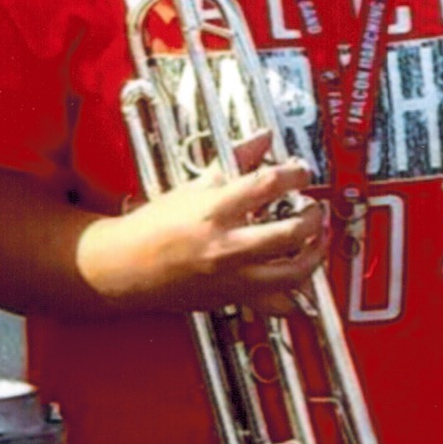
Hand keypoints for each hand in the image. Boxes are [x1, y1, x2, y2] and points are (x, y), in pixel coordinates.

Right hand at [83, 157, 329, 311]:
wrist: (125, 265)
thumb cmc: (153, 227)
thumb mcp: (193, 185)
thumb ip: (234, 160)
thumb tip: (262, 139)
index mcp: (214, 210)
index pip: (267, 184)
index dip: (295, 174)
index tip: (302, 172)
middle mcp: (227, 245)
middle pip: (290, 232)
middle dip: (313, 217)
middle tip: (315, 209)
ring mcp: (233, 277)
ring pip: (293, 272)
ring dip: (315, 255)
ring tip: (317, 240)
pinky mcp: (233, 299)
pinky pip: (277, 304)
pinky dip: (296, 295)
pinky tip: (300, 280)